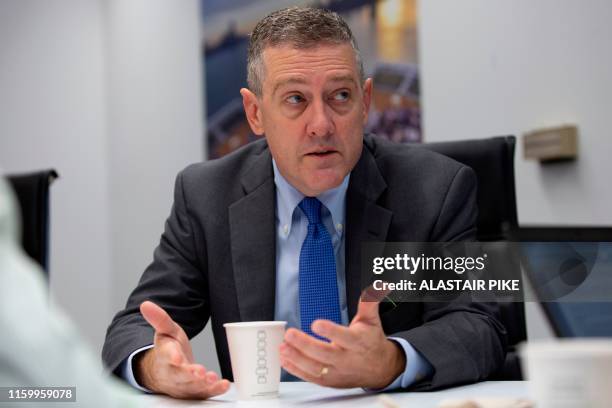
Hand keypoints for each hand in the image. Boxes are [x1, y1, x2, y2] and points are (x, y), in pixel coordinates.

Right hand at [135, 301, 229, 398]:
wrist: (163, 373)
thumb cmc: (167, 350)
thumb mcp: (165, 332)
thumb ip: (159, 319)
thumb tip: (145, 304)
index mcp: (165, 356)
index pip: (166, 356)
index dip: (171, 357)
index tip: (176, 357)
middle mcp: (173, 373)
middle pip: (180, 375)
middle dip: (189, 374)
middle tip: (200, 372)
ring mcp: (183, 385)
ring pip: (191, 387)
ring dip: (202, 384)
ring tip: (212, 378)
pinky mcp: (194, 391)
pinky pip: (203, 394)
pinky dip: (214, 390)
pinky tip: (223, 385)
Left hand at [279, 290, 405, 388]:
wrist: (380, 369)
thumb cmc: (371, 342)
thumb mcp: (372, 321)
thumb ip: (369, 304)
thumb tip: (375, 287)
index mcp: (357, 342)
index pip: (343, 337)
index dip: (330, 331)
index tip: (316, 324)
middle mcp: (346, 359)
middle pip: (324, 354)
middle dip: (305, 345)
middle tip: (290, 334)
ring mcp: (337, 372)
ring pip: (315, 368)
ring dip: (296, 358)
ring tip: (282, 347)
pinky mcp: (329, 381)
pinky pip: (310, 377)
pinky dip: (296, 370)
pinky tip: (284, 359)